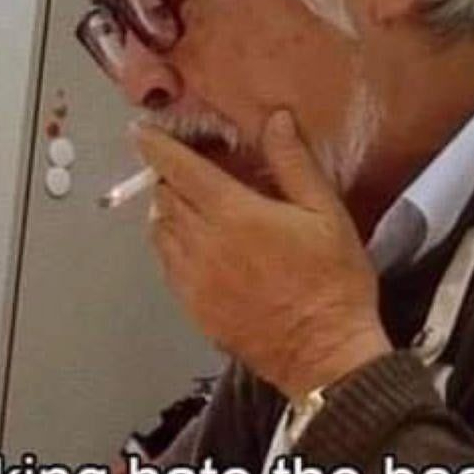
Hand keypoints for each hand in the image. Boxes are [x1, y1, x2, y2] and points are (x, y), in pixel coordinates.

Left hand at [135, 109, 391, 399]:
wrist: (325, 355)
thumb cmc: (333, 280)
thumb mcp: (325, 211)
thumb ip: (294, 162)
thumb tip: (276, 118)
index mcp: (233, 213)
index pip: (179, 169)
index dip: (156, 146)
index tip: (140, 131)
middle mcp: (202, 243)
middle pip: (164, 197)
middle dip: (166, 174)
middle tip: (182, 164)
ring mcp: (193, 279)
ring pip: (159, 230)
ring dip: (165, 208)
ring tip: (186, 200)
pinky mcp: (193, 307)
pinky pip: (165, 265)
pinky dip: (168, 243)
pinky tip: (191, 242)